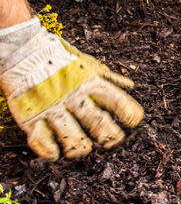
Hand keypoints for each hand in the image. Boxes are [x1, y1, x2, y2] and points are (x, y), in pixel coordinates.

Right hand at [0, 18, 142, 159]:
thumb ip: (109, 77)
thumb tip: (129, 85)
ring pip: (73, 139)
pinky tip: (57, 152)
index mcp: (91, 83)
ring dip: (82, 148)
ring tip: (83, 147)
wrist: (25, 51)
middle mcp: (74, 97)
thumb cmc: (60, 59)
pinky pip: (42, 141)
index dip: (129, 115)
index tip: (132, 123)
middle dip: (110, 137)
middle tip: (110, 140)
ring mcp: (52, 108)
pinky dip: (51, 151)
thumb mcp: (89, 64)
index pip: (119, 102)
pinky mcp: (30, 117)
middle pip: (100, 125)